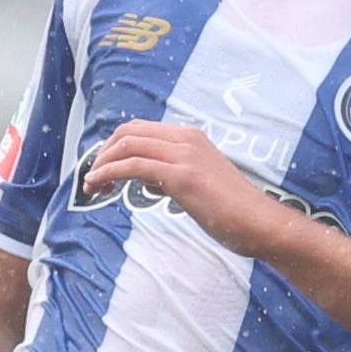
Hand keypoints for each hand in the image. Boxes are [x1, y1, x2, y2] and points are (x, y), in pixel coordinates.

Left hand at [73, 116, 292, 257]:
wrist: (259, 222)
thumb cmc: (232, 209)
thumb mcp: (198, 183)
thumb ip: (172, 175)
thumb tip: (148, 179)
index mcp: (191, 137)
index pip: (141, 129)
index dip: (115, 144)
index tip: (102, 164)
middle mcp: (186, 138)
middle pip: (129, 132)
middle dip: (104, 151)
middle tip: (93, 174)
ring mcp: (184, 155)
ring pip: (127, 146)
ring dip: (102, 163)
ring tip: (91, 183)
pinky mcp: (181, 176)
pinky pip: (134, 167)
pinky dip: (110, 173)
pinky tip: (100, 186)